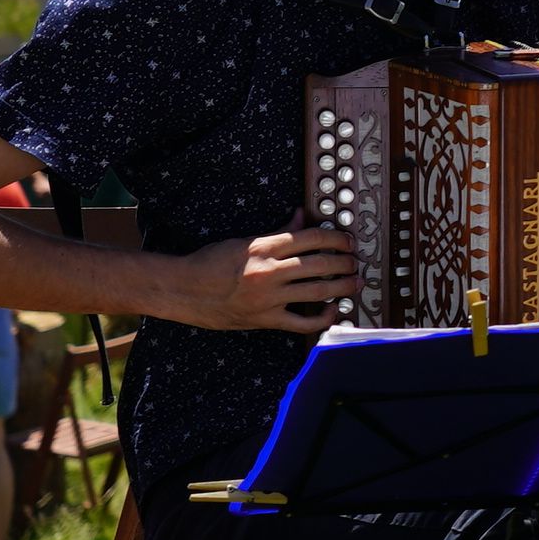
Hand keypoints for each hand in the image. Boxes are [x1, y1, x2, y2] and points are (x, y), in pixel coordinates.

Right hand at [161, 227, 361, 332]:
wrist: (183, 290)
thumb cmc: (209, 262)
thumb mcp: (244, 240)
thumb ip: (277, 231)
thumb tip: (301, 216)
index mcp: (264, 247)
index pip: (311, 238)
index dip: (335, 238)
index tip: (347, 240)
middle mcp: (270, 271)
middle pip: (320, 264)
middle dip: (344, 262)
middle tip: (355, 262)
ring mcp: (268, 298)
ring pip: (317, 291)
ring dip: (341, 287)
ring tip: (354, 283)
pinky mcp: (265, 320)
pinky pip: (301, 323)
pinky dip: (322, 319)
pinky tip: (333, 311)